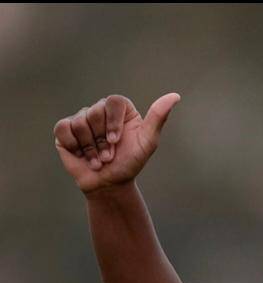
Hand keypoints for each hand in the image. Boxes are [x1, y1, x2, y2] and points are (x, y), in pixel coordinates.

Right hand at [53, 93, 179, 193]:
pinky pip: (63, 129)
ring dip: (90, 148)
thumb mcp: (148, 142)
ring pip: (80, 123)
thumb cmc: (130, 163)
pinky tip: (82, 156)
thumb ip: (158, 118)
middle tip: (109, 155)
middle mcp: (100, 110)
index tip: (116, 141)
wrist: (109, 184)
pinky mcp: (65, 130)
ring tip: (98, 160)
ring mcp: (82, 119)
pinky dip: (74, 146)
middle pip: (95, 112)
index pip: (114, 102)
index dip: (113, 123)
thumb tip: (175, 96)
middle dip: (102, 140)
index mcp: (121, 110)